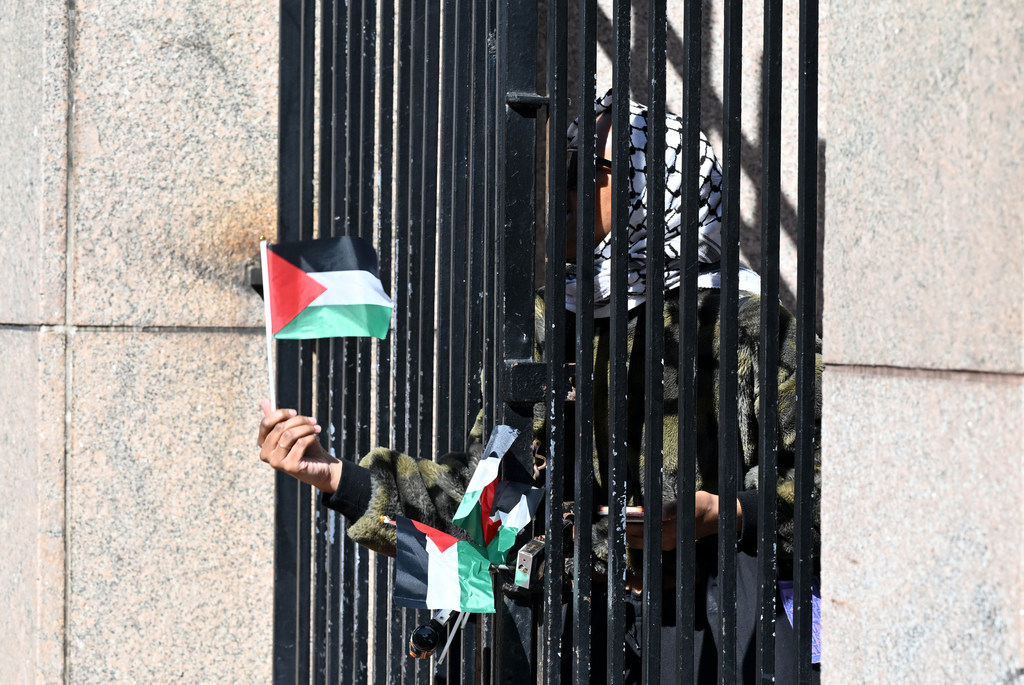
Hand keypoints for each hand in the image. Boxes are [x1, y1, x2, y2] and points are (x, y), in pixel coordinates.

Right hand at [258, 399, 341, 492]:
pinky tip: (315, 438)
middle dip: (299, 421)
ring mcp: (275, 462)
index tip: (295, 412)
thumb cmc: (306, 447)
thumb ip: (278, 418)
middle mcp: (265, 454)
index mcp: (263, 444)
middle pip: (280, 428)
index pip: (266, 423)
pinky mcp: (289, 467)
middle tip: (312, 420)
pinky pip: (300, 444)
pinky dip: (310, 437)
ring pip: (289, 435)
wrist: (322, 466)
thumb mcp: (292, 430)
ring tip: (316, 428)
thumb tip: (265, 400)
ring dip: (306, 428)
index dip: (280, 414)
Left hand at [623, 492, 741, 549]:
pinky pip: (646, 541)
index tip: (614, 513)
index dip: (627, 521)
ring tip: (616, 521)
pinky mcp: (667, 543)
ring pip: (639, 541)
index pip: (642, 527)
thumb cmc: (703, 505)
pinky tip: (629, 526)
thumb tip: (660, 513)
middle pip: (636, 537)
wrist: (716, 517)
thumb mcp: (691, 501)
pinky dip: (635, 535)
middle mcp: (666, 540)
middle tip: (609, 515)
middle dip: (623, 527)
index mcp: (670, 529)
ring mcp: (666, 543)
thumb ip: (674, 508)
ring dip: (627, 532)